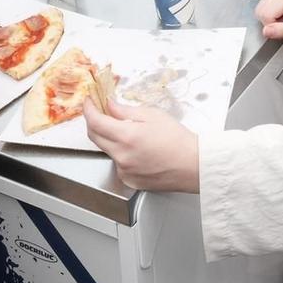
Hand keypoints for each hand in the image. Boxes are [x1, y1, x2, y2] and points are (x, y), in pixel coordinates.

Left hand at [82, 99, 199, 191]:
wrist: (193, 165)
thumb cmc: (178, 140)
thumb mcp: (152, 115)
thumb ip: (125, 111)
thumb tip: (109, 105)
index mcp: (127, 137)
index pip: (95, 121)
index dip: (88, 109)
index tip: (89, 102)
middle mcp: (122, 156)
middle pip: (94, 137)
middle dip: (94, 122)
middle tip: (102, 112)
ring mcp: (124, 171)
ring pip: (107, 150)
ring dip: (110, 139)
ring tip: (131, 134)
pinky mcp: (129, 180)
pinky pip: (118, 163)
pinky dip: (121, 154)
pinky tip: (138, 151)